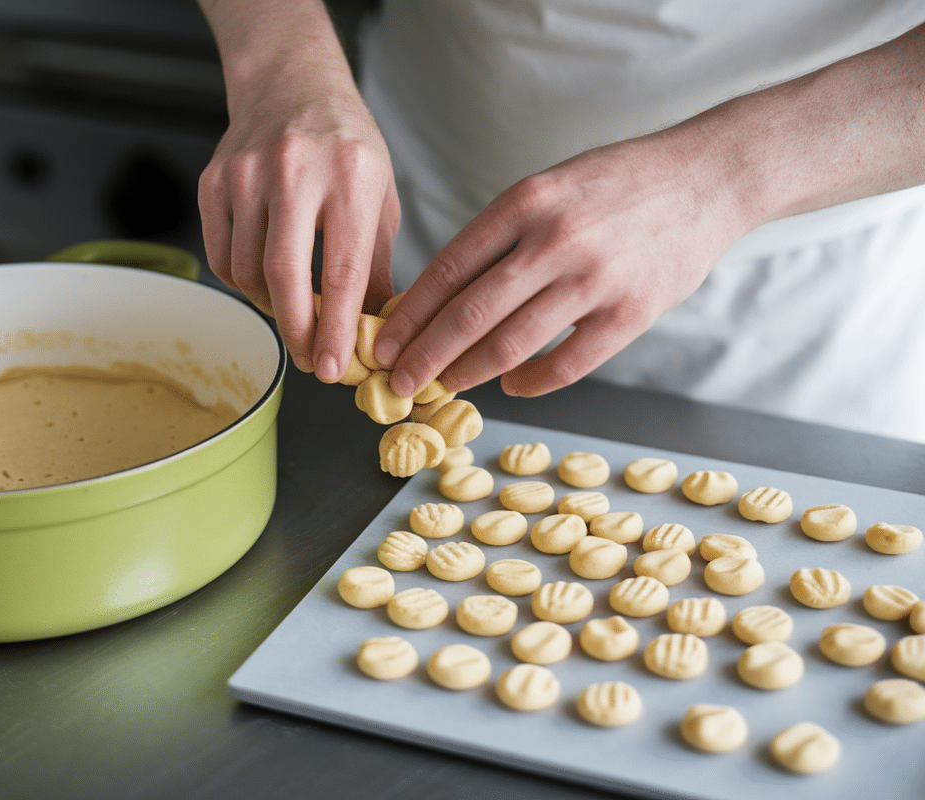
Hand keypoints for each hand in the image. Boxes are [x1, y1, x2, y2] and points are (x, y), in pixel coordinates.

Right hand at [197, 58, 398, 381]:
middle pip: (283, 274)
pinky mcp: (213, 181)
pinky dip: (242, 282)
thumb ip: (376, 266)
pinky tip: (264, 277)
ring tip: (293, 307)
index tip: (334, 369)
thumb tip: (372, 334)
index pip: (342, 269)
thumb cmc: (344, 146)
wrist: (291, 85)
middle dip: (296, 331)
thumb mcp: (380, 198)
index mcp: (350, 176)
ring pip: (246, 271)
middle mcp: (295, 171)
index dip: (336, 328)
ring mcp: (246, 174)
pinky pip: (220, 256)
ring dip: (271, 305)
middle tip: (310, 362)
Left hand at [373, 131, 754, 398]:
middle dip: (424, 356)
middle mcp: (555, 239)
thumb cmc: (614, 186)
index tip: (383, 345)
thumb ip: (498, 237)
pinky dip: (530, 382)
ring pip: (510, 343)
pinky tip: (511, 387)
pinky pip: (567, 364)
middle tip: (398, 382)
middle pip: (469, 314)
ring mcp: (595, 278)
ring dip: (466, 373)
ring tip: (443, 386)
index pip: (448, 269)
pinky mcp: (632, 312)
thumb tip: (437, 299)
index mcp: (524, 203)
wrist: (707, 177)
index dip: (410, 316)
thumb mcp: (546, 189)